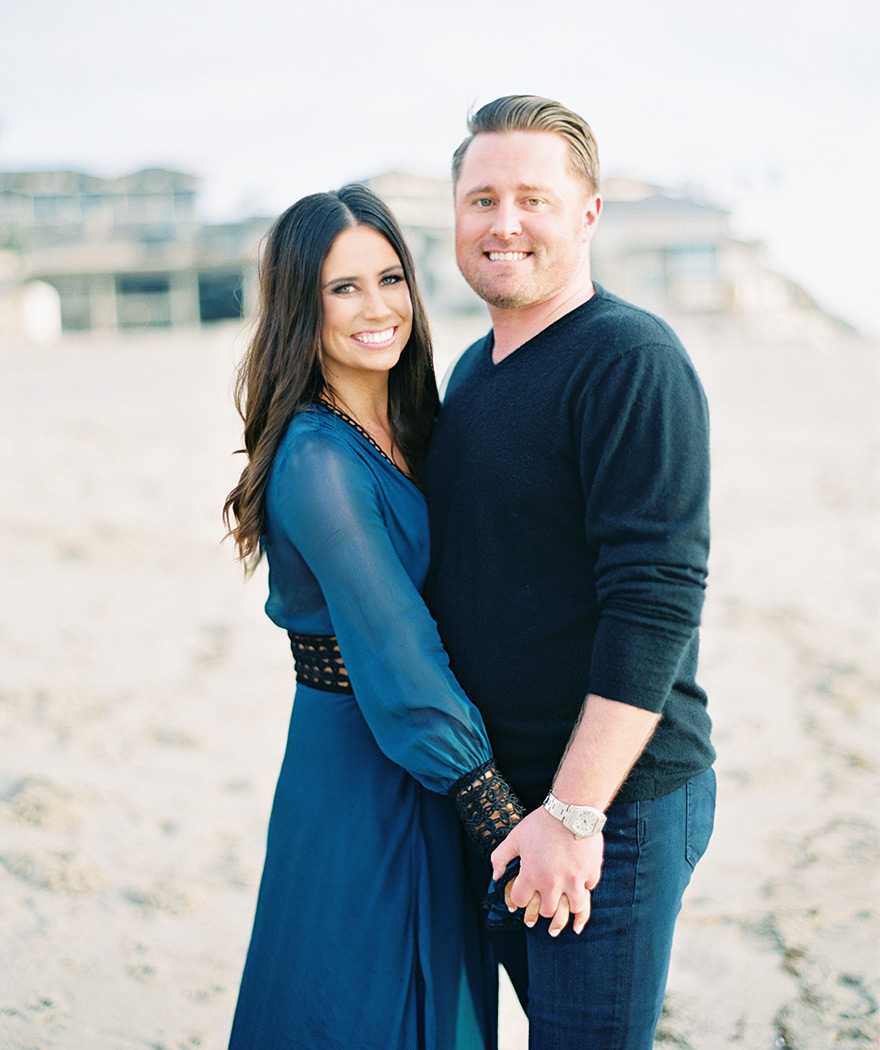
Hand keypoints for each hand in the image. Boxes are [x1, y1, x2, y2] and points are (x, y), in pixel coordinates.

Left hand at [492, 807, 603, 934]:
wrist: (571, 809)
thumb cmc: (541, 823)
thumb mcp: (515, 837)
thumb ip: (501, 857)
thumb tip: (495, 876)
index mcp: (532, 875)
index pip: (522, 901)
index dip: (518, 901)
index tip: (520, 902)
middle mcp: (553, 883)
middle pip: (547, 911)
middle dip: (542, 911)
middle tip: (542, 913)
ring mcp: (574, 880)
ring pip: (572, 909)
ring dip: (567, 912)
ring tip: (565, 919)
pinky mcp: (591, 873)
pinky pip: (589, 890)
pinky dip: (585, 890)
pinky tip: (582, 895)